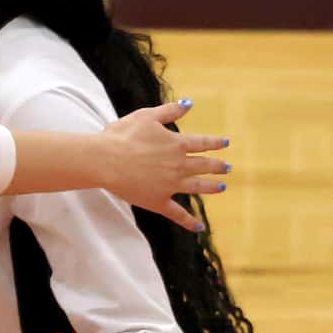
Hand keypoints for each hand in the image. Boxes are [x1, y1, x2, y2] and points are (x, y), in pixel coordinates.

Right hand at [102, 100, 227, 230]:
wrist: (105, 160)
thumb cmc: (121, 136)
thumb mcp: (146, 116)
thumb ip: (169, 111)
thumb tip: (190, 104)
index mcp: (177, 144)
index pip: (203, 143)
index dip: (215, 142)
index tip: (226, 143)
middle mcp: (179, 165)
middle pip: (204, 166)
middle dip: (217, 166)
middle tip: (227, 168)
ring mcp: (170, 185)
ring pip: (197, 187)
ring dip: (211, 187)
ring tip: (221, 187)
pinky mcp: (158, 201)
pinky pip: (177, 213)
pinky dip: (189, 222)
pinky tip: (199, 228)